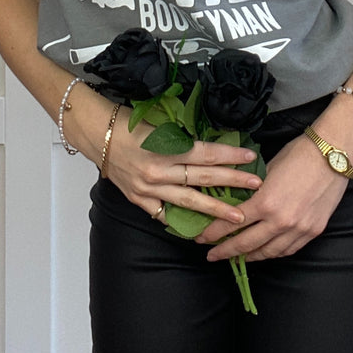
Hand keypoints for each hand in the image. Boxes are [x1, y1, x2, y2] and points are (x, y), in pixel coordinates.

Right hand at [105, 113, 263, 226]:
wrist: (98, 135)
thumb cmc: (129, 123)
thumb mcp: (160, 124)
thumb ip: (185, 138)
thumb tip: (213, 147)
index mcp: (165, 147)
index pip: (206, 153)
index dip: (230, 156)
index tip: (250, 158)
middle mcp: (158, 171)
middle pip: (202, 178)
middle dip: (232, 182)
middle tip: (255, 186)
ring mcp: (148, 188)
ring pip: (188, 201)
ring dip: (214, 209)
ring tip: (236, 217)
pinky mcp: (139, 200)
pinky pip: (163, 214)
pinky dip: (180, 219)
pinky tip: (199, 229)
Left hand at [195, 134, 349, 261]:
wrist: (333, 155)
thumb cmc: (299, 154)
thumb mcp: (268, 170)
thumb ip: (253, 191)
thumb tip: (239, 203)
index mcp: (265, 203)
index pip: (231, 224)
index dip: (213, 234)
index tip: (201, 239)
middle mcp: (281, 221)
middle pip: (246, 244)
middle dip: (226, 252)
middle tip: (212, 255)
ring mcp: (298, 229)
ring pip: (268, 252)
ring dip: (250, 257)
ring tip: (237, 257)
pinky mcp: (313, 231)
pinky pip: (289, 249)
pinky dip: (274, 253)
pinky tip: (265, 252)